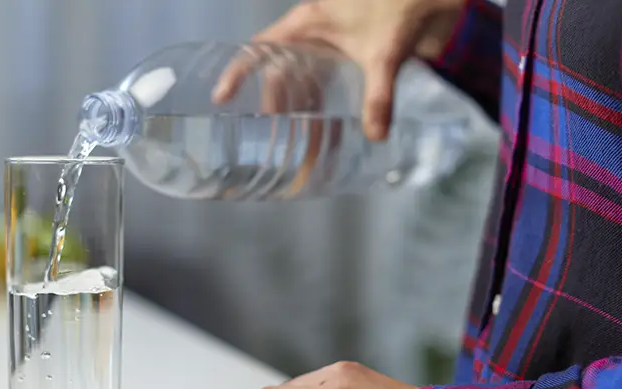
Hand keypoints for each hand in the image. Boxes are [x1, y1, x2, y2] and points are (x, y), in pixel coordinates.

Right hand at [217, 0, 463, 140]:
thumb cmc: (400, 7)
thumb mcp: (384, 52)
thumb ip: (379, 94)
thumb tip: (376, 135)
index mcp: (308, 22)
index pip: (260, 47)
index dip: (238, 70)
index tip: (221, 97)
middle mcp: (314, 32)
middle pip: (280, 70)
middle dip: (275, 104)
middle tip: (272, 136)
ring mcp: (331, 42)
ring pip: (302, 78)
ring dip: (300, 108)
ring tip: (298, 142)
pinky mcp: (350, 52)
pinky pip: (326, 80)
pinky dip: (323, 103)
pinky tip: (328, 128)